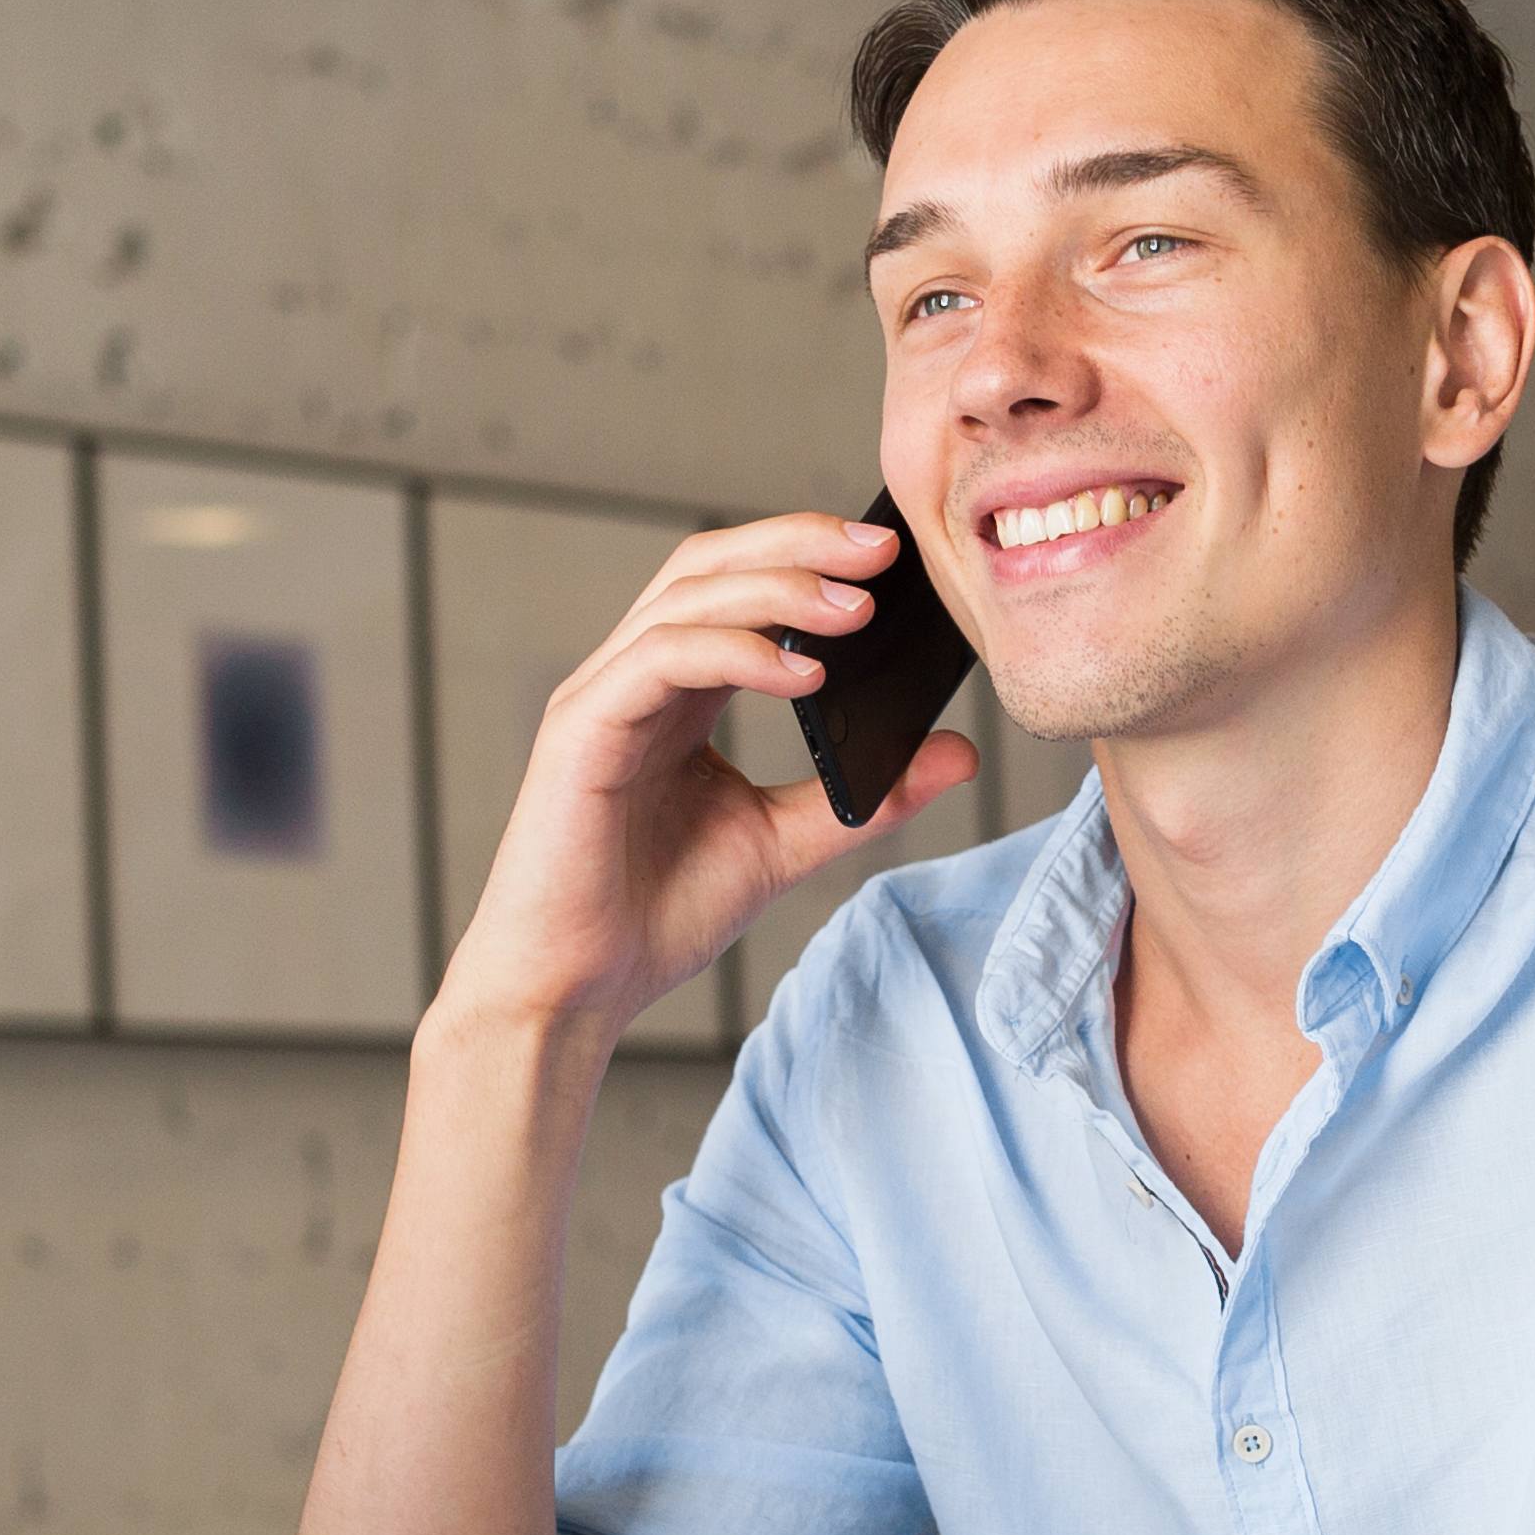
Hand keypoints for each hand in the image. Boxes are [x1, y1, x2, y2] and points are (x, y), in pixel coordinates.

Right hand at [436, 510, 979, 1043]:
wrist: (576, 991)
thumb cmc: (654, 916)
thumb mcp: (784, 843)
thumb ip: (865, 796)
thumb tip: (958, 752)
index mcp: (676, 694)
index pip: (736, 585)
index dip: (805, 555)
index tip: (889, 558)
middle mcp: (633, 680)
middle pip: (709, 564)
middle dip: (797, 543)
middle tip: (882, 550)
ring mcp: (601, 698)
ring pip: (687, 598)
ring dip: (779, 591)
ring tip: (857, 609)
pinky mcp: (581, 731)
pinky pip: (662, 660)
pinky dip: (737, 653)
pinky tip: (803, 673)